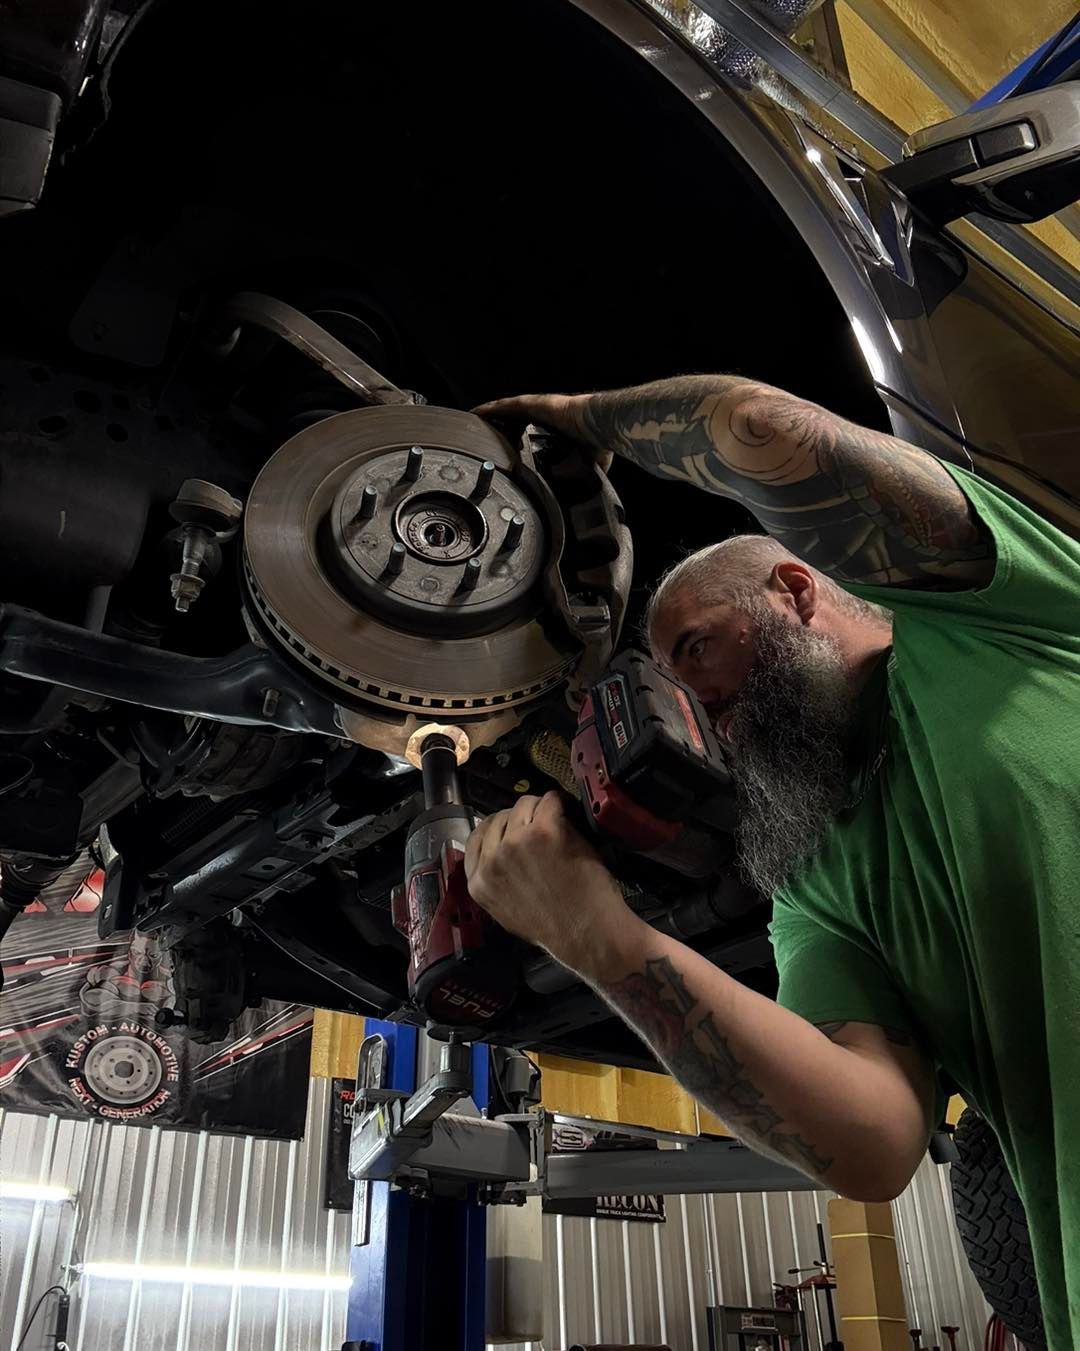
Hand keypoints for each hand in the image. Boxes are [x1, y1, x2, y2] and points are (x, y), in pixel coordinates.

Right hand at [465, 791, 637, 977]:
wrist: (587, 934)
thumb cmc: (554, 926)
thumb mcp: (505, 909)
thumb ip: (495, 879)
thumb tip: (498, 852)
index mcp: (479, 881)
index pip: (477, 837)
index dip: (498, 829)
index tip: (513, 828)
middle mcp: (493, 860)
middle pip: (500, 817)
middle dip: (520, 820)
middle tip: (540, 827)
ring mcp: (517, 843)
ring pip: (524, 804)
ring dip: (541, 811)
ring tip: (557, 825)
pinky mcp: (545, 831)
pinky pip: (550, 800)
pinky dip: (561, 803)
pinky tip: (568, 814)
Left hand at [472, 391, 613, 471]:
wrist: (598, 426)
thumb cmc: (597, 441)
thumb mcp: (591, 464)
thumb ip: (583, 475)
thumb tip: (583, 495)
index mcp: (556, 428)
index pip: (532, 431)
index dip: (518, 436)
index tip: (508, 445)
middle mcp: (544, 416)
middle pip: (515, 420)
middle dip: (501, 426)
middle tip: (484, 437)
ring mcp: (537, 408)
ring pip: (506, 411)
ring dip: (491, 416)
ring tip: (474, 422)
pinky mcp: (532, 403)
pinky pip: (504, 405)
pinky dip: (490, 409)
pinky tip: (476, 412)